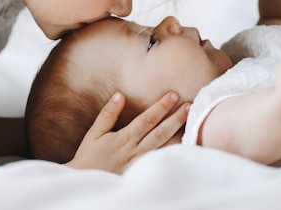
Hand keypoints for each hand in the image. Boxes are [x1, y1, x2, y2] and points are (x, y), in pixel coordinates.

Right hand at [67, 91, 188, 173]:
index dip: (162, 106)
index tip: (174, 95)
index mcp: (125, 139)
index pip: (148, 119)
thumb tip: (120, 95)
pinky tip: (185, 147)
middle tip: (190, 105)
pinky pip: (162, 162)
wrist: (87, 186)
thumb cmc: (89, 158)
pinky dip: (175, 154)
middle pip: (161, 133)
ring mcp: (141, 165)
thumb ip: (108, 114)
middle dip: (177, 118)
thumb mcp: (94, 134)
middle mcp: (136, 152)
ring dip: (180, 135)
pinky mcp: (143, 175)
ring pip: (165, 149)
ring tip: (192, 123)